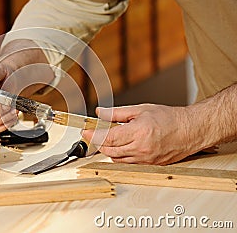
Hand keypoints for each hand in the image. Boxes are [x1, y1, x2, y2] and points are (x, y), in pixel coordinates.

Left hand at [82, 104, 203, 164]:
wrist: (190, 130)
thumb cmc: (169, 118)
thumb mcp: (140, 110)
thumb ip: (117, 113)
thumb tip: (100, 112)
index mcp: (137, 133)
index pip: (108, 138)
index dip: (93, 135)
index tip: (85, 131)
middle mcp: (140, 149)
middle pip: (109, 151)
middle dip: (98, 143)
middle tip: (92, 134)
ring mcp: (145, 159)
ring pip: (117, 159)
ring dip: (108, 150)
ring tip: (106, 139)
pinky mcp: (149, 165)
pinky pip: (128, 163)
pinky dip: (120, 156)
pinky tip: (120, 147)